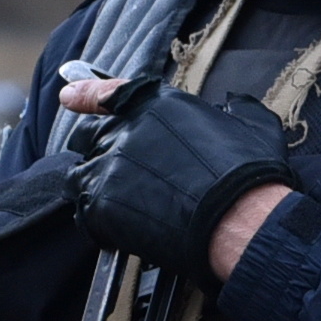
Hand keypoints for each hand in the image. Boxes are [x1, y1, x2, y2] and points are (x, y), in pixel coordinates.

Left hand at [72, 85, 293, 280]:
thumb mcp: (253, 125)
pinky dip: (94, 219)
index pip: (110, 92)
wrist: (239, 218)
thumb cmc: (250, 174)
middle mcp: (126, 130)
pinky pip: (83, 210)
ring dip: (92, 185)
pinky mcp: (102, 204)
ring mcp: (110, 167)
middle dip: (98, 150)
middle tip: (114, 170)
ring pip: (80, 173)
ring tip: (114, 202)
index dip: (85, 93)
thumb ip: (237, 109)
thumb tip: (235, 104)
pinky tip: (112, 228)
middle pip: (89, 135)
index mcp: (157, 104)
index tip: (68, 96)